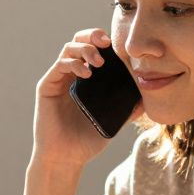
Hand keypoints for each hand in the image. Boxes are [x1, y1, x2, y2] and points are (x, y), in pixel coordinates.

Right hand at [31, 28, 142, 169]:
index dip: (103, 40)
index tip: (118, 44)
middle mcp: (69, 74)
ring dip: (85, 49)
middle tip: (107, 42)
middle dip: (92, 36)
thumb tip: (147, 99)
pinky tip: (87, 73)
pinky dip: (73, 64)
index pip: (93, 48)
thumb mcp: (113, 121)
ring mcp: (57, 79)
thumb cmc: (87, 141)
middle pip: (78, 41)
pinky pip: (59, 66)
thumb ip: (128, 109)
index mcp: (85, 78)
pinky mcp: (46, 87)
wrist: (66, 158)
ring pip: (68, 49)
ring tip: (99, 61)